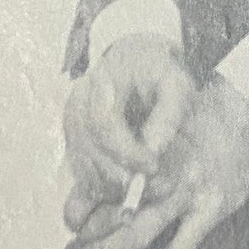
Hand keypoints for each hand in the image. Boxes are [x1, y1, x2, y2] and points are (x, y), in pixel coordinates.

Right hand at [63, 31, 195, 199]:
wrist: (139, 64)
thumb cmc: (161, 74)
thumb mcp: (177, 84)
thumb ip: (169, 114)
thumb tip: (154, 149)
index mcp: (104, 79)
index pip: (104, 123)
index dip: (127, 151)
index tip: (153, 165)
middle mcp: (80, 101)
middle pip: (89, 148)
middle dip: (120, 173)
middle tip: (149, 183)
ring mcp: (72, 121)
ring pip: (82, 164)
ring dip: (110, 183)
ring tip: (141, 184)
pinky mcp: (72, 138)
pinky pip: (80, 170)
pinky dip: (101, 184)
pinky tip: (126, 183)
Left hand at [76, 74, 248, 248]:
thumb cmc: (205, 113)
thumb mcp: (164, 117)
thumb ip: (136, 143)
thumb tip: (101, 167)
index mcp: (147, 147)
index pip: (102, 181)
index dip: (80, 201)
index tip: (71, 215)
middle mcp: (162, 171)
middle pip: (113, 208)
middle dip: (90, 227)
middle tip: (77, 239)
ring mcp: (187, 193)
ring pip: (137, 231)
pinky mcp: (210, 209)